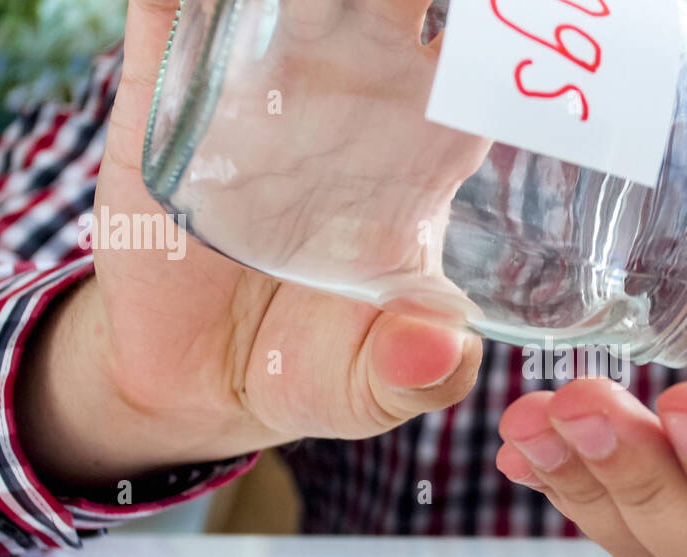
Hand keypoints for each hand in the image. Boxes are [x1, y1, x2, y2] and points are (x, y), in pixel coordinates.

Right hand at [18, 0, 484, 489]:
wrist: (192, 379)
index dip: (494, 33)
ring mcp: (260, 94)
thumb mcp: (371, 389)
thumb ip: (415, 374)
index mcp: (417, 161)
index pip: (471, 71)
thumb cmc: (309, 370)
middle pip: (389, 8)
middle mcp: (348, 107)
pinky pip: (174, 16)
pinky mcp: (169, 99)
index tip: (517, 16)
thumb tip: (441, 344)